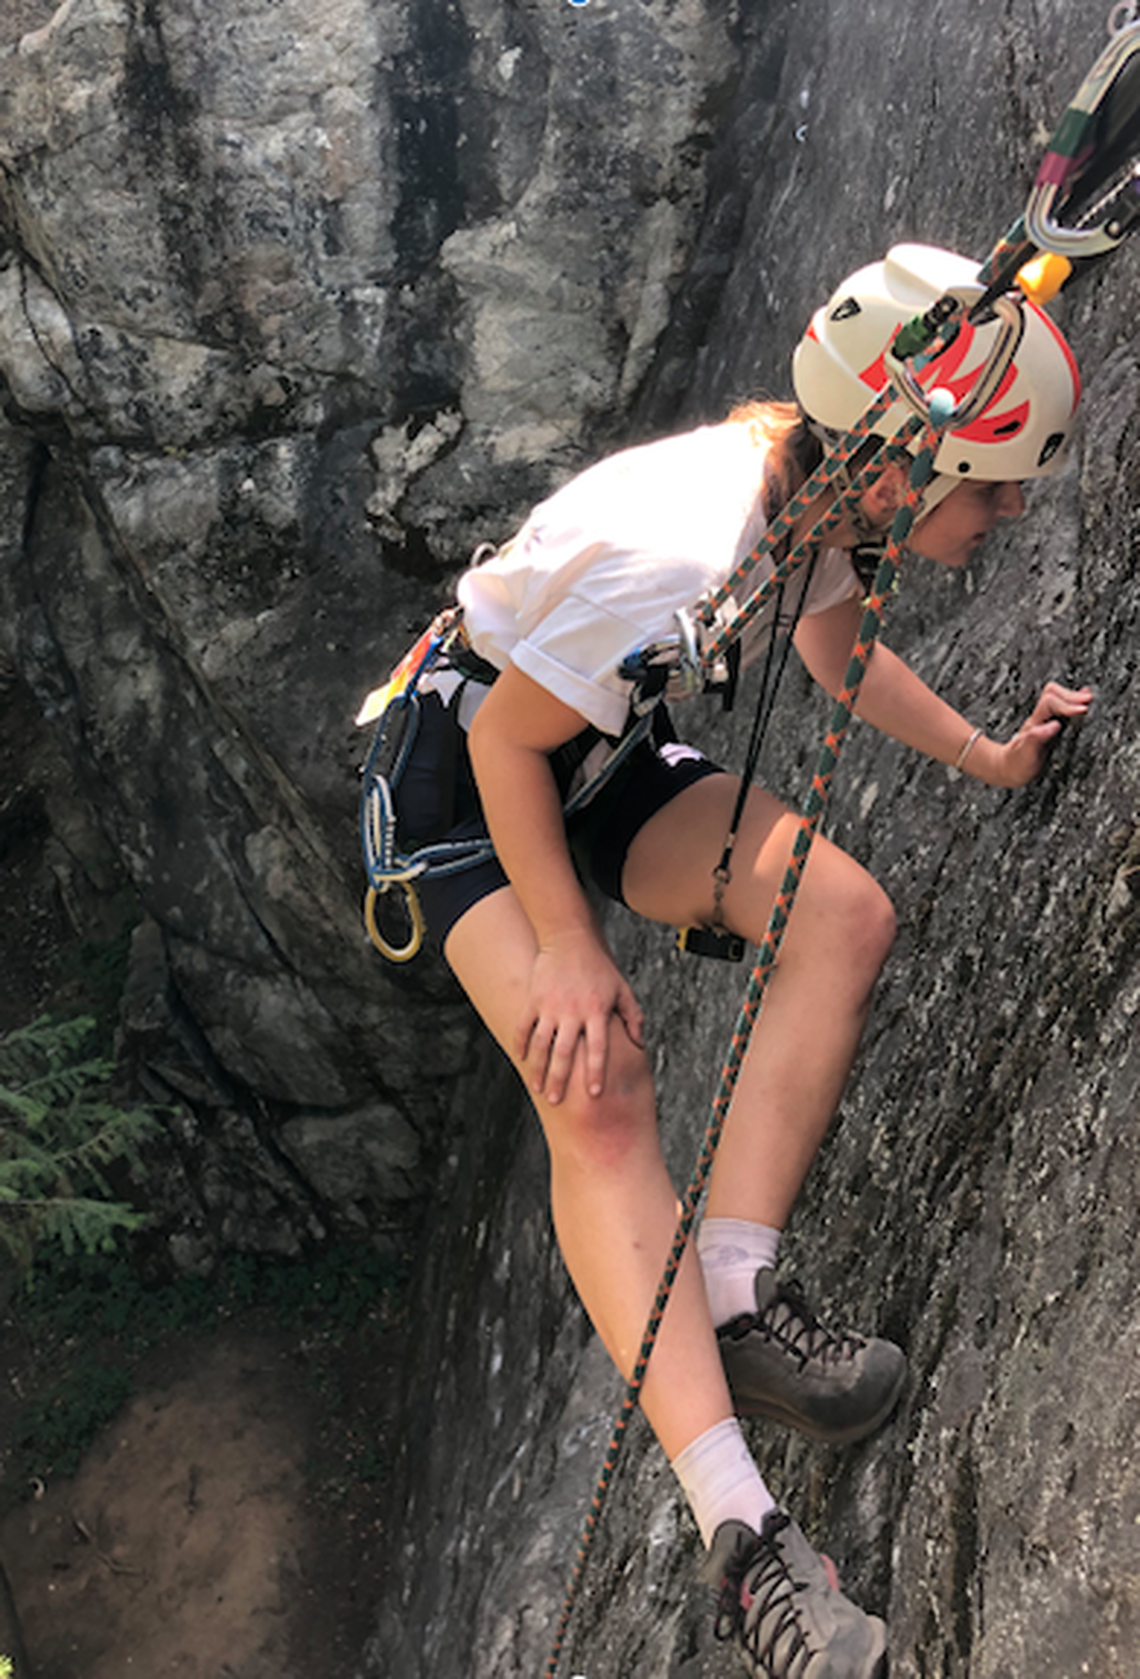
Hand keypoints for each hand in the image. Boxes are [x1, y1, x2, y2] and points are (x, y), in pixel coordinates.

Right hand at [515, 928, 644, 1104]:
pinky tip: (521, 1059)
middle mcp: (572, 1011)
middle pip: (564, 1052)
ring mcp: (550, 1006)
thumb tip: (640, 1044)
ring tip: (538, 1088)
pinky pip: (523, 1026)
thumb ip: (632, 1016)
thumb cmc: (597, 966)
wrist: (568, 937)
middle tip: (556, 1101)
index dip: (596, 1072)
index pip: (597, 1048)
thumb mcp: (621, 989)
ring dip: (538, 1068)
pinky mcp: (533, 999)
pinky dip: (521, 1044)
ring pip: (541, 1044)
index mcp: (596, 1011)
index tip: (594, 1094)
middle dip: (560, 1079)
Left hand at [982, 680, 1092, 787]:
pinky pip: (1060, 710)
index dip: (1067, 705)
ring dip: (1072, 697)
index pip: (1050, 702)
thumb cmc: (1016, 764)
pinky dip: (1072, 704)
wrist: (1008, 770)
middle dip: (1072, 696)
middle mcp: (1039, 718)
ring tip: (1088, 698)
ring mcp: (1044, 721)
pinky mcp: (1050, 727)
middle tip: (1089, 699)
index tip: (1083, 710)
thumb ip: (1036, 738)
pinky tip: (1082, 705)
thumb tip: (1054, 725)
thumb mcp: (1025, 755)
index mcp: (1035, 722)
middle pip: (1053, 693)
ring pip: (1056, 698)